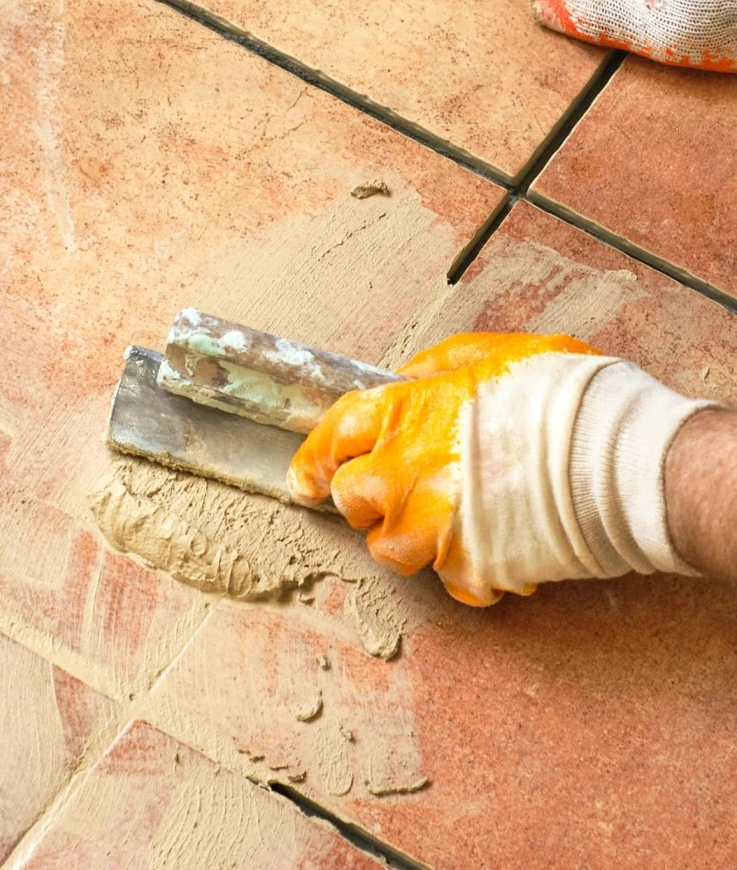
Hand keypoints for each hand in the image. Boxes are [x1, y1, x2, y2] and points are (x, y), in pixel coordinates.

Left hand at [288, 332, 706, 605]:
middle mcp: (405, 477)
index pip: (333, 438)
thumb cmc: (562, 396)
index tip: (310, 474)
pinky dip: (463, 563)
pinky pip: (448, 577)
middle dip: (364, 496)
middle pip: (351, 501)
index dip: (315, 458)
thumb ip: (438, 369)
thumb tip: (410, 379)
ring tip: (453, 516)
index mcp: (405, 416)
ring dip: (410, 535)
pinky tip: (494, 538)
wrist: (620, 458)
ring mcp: (434, 530)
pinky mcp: (470, 571)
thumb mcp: (494, 353)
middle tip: (400, 487)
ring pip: (390, 549)